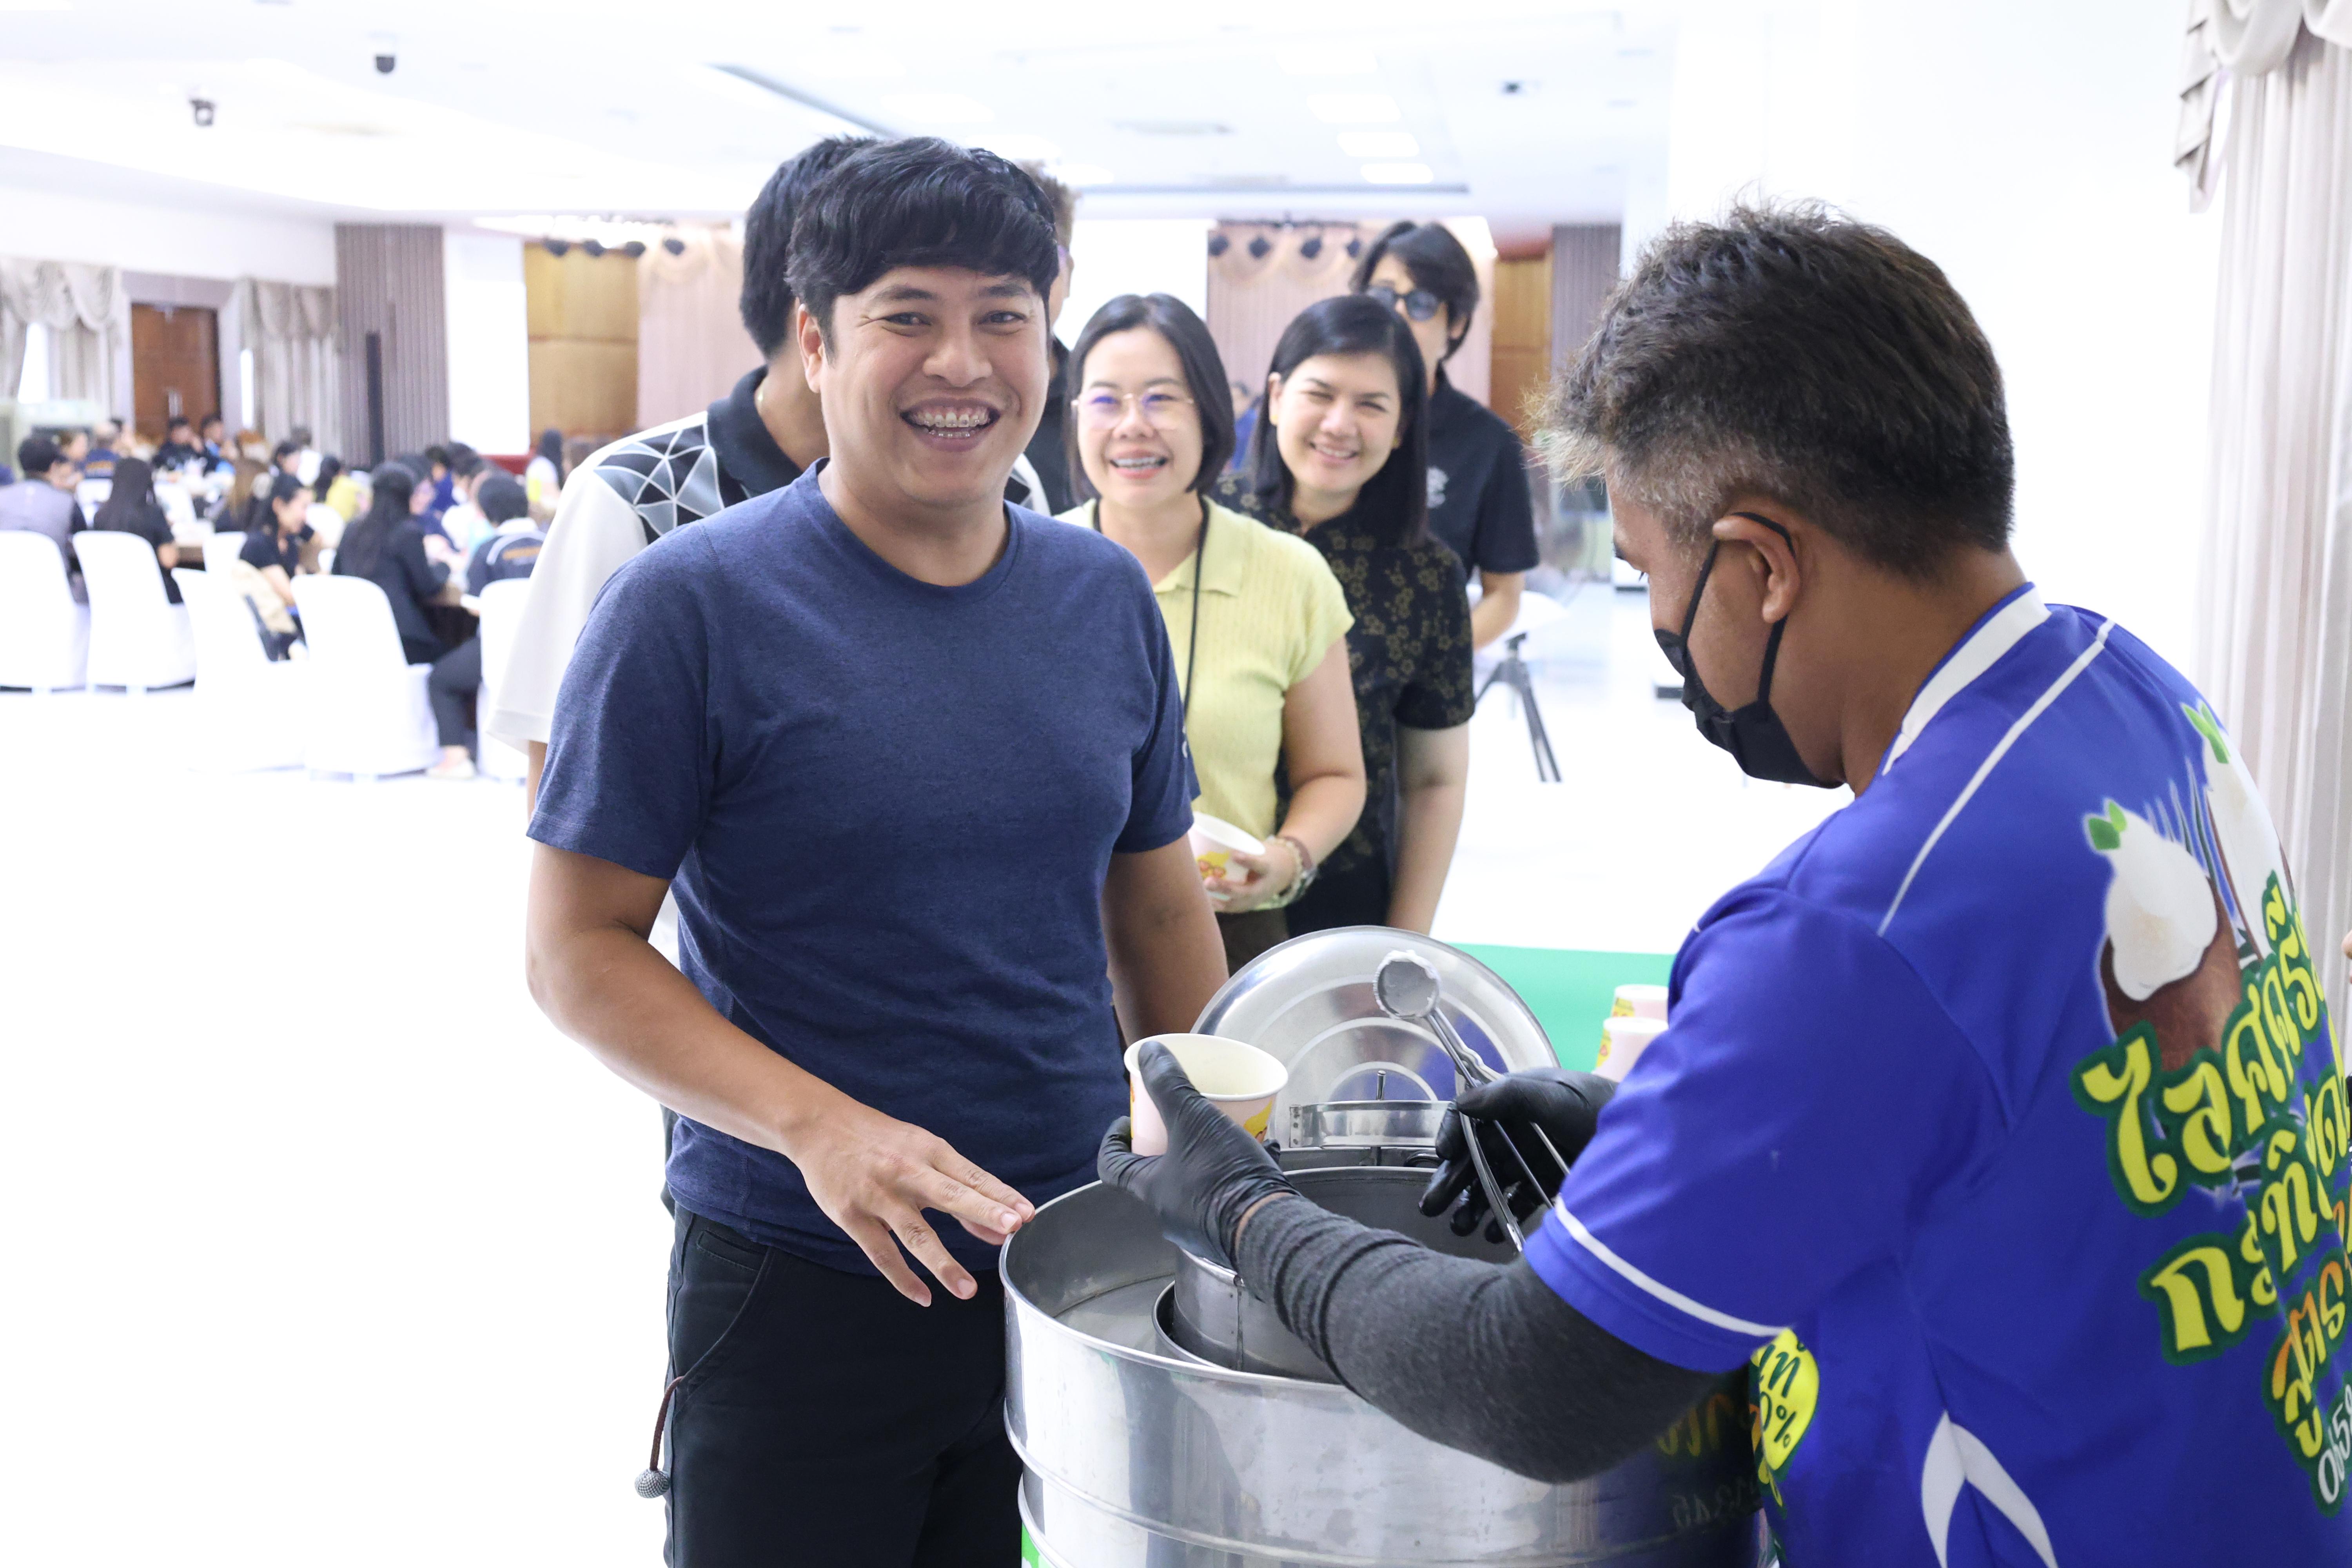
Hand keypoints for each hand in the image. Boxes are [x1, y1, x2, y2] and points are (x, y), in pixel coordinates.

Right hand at [785, 1096, 1034, 1306]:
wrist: (820, 1126)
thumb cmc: (880, 1140)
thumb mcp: (921, 1150)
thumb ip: (958, 1186)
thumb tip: (996, 1225)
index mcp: (928, 1151)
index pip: (971, 1175)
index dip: (1000, 1195)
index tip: (1027, 1214)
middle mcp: (906, 1171)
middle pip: (950, 1195)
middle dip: (983, 1211)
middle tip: (1011, 1229)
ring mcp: (877, 1195)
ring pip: (915, 1234)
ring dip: (943, 1263)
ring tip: (967, 1290)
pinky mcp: (851, 1216)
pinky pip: (882, 1253)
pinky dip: (903, 1278)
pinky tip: (924, 1296)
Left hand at [1098, 1039, 1296, 1265]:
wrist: (1269, 1228)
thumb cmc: (1222, 1174)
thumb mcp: (1194, 1119)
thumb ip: (1169, 1084)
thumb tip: (1147, 1051)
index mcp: (1150, 1189)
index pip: (1112, 1165)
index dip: (1114, 1139)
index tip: (1129, 1118)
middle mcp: (1169, 1212)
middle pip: (1156, 1170)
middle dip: (1168, 1141)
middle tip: (1183, 1115)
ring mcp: (1199, 1225)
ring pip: (1192, 1181)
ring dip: (1204, 1154)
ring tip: (1226, 1129)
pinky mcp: (1229, 1230)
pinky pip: (1222, 1193)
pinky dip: (1232, 1171)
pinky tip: (1257, 1151)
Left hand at [1208, 841, 1298, 912]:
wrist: (1283, 872)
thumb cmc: (1265, 855)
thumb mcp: (1260, 848)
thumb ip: (1241, 845)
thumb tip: (1212, 836)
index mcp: (1269, 869)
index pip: (1260, 865)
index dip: (1248, 861)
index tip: (1234, 854)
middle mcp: (1263, 887)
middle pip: (1245, 892)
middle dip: (1225, 888)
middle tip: (1207, 881)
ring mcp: (1256, 899)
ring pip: (1237, 904)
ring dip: (1218, 901)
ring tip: (1202, 895)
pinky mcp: (1248, 905)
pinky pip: (1233, 908)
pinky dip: (1218, 905)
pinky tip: (1205, 901)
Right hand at [1418, 1066, 1615, 1239]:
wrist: (1653, 1139)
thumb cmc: (1601, 1108)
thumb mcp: (1557, 1097)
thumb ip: (1511, 1096)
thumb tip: (1463, 1103)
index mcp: (1515, 1101)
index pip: (1471, 1116)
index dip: (1453, 1135)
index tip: (1444, 1157)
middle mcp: (1519, 1129)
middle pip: (1476, 1156)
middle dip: (1452, 1182)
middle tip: (1432, 1208)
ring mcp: (1534, 1157)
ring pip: (1493, 1182)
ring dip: (1473, 1204)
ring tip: (1460, 1228)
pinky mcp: (1550, 1182)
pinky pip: (1519, 1201)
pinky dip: (1504, 1217)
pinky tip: (1493, 1234)